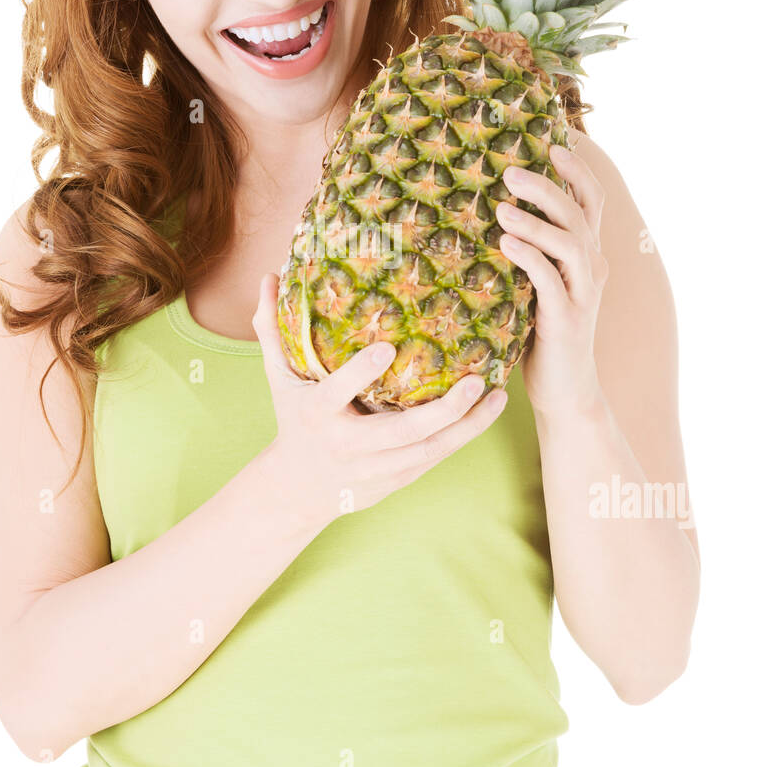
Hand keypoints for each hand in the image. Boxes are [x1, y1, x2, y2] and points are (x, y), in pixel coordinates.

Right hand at [252, 272, 508, 525]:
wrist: (298, 490)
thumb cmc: (294, 420)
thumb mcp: (279, 378)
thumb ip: (273, 330)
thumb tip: (268, 276)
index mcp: (316, 415)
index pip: (336, 394)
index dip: (359, 374)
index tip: (386, 348)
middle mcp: (348, 446)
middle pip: (400, 434)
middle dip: (441, 411)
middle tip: (473, 381)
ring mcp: (375, 469)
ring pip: (428, 452)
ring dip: (467, 427)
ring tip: (498, 396)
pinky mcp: (395, 481)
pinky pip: (434, 459)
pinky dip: (463, 437)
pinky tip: (488, 412)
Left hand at [495, 140, 607, 417]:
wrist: (564, 389)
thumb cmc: (542, 331)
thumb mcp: (536, 283)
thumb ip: (528, 249)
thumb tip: (490, 210)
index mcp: (587, 254)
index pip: (591, 201)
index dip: (576, 170)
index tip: (552, 143)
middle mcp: (592, 268)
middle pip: (579, 213)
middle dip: (547, 186)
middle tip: (511, 170)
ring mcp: (583, 293)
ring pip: (570, 242)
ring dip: (536, 220)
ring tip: (501, 206)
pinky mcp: (567, 320)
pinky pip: (551, 281)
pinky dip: (530, 257)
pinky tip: (506, 243)